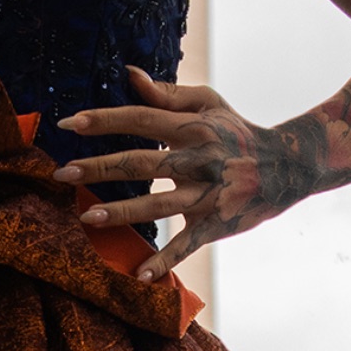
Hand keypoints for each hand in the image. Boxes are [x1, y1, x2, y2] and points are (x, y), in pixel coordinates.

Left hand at [52, 69, 350, 278]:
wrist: (288, 166)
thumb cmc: (236, 132)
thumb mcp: (209, 104)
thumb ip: (166, 93)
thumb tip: (128, 74)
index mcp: (193, 127)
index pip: (141, 120)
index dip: (104, 121)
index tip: (68, 124)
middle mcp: (199, 159)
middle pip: (143, 162)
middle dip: (100, 168)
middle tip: (62, 174)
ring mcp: (209, 194)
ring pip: (160, 205)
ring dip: (123, 213)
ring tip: (88, 217)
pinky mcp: (218, 224)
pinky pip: (188, 244)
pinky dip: (166, 261)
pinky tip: (140, 276)